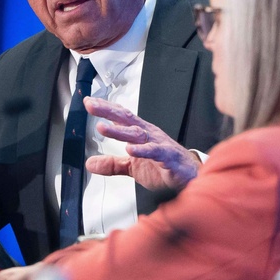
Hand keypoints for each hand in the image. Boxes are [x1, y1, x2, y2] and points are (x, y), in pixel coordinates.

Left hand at [84, 97, 200, 191]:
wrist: (190, 178)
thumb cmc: (164, 168)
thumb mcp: (133, 168)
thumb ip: (112, 164)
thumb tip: (91, 163)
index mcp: (141, 134)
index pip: (121, 117)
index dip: (105, 108)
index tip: (89, 101)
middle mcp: (149, 135)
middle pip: (126, 119)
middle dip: (108, 111)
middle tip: (91, 105)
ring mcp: (159, 144)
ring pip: (137, 134)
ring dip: (119, 131)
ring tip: (103, 127)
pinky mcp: (169, 157)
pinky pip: (155, 152)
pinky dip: (143, 150)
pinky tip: (130, 150)